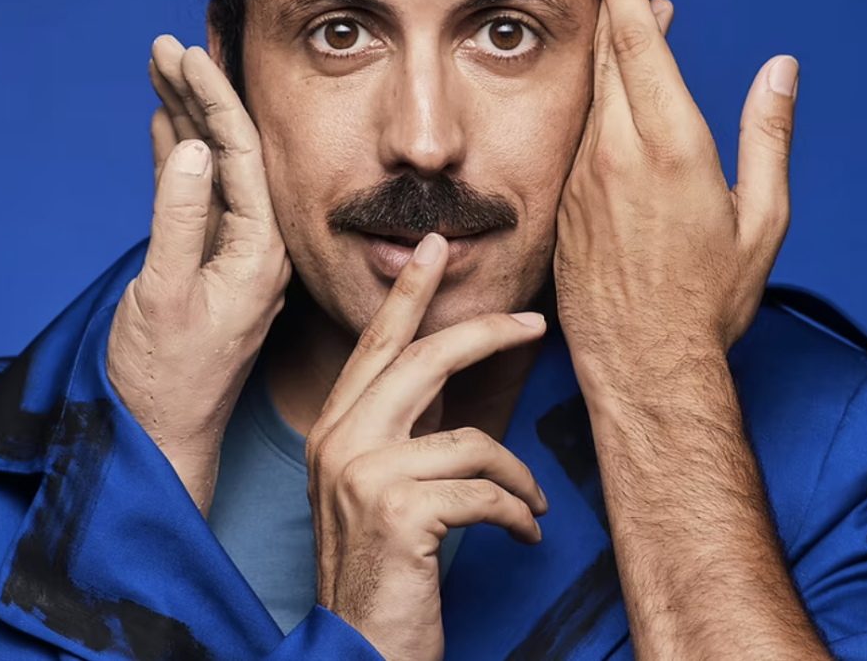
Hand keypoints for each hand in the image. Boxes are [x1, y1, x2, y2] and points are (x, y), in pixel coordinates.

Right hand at [105, 35, 291, 515]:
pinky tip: (165, 121)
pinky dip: (178, 155)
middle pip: (231, 150)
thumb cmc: (163, 380)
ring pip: (211, 167)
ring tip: (163, 66)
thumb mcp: (165, 296)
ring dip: (187, 117)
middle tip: (169, 44)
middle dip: (201, 94)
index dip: (215, 98)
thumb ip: (179, 220)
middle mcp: (255, 246)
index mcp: (259, 251)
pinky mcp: (204, 265)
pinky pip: (195, 195)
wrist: (158, 441)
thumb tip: (191, 148)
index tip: (189, 52)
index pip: (242, 154)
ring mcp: (230, 255)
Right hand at [308, 235, 549, 660]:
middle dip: (485, 334)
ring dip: (516, 476)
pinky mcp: (398, 513)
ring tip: (531, 506)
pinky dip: (516, 514)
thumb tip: (447, 373)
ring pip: (470, 439)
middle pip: (423, 361)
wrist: (356, 654)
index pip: (376, 345)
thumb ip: (401, 431)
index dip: (409, 292)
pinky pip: (484, 491)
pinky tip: (523, 534)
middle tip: (533, 322)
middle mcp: (339, 442)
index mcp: (333, 430)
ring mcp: (364, 475)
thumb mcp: (375, 489)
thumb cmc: (380, 575)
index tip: (436, 245)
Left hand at [554, 0, 797, 400]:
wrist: (645, 365)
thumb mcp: (762, 219)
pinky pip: (580, 130)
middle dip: (615, 0)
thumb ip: (768, 135)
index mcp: (672, 147)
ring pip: (592, 91)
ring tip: (632, 18)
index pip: (637, 47)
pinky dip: (598, 96)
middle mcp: (619, 152)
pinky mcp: (567, 199)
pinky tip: (614, 91)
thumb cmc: (713, 299)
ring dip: (609, 48)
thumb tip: (781, 70)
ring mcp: (585, 175)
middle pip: (608, 55)